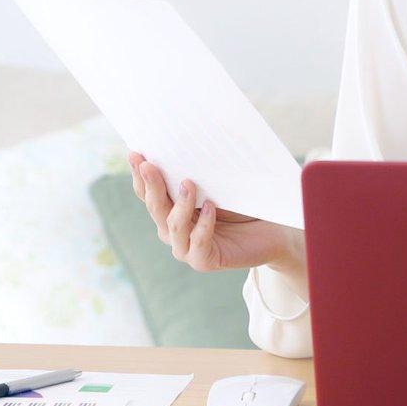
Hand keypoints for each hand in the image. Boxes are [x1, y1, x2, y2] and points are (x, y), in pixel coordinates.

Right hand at [128, 151, 303, 274]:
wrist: (270, 232)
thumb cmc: (241, 205)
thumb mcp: (217, 185)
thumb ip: (197, 174)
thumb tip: (184, 145)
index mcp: (169, 210)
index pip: (147, 193)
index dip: (140, 174)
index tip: (136, 153)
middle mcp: (172, 230)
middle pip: (155, 207)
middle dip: (151, 185)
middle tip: (149, 165)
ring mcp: (185, 248)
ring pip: (174, 225)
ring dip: (180, 204)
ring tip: (188, 183)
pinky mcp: (203, 261)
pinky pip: (199, 242)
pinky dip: (204, 225)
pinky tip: (210, 207)